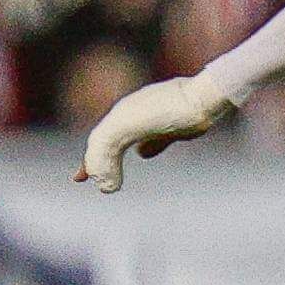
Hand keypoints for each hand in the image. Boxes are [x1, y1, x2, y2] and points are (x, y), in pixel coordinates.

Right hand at [75, 74, 236, 192]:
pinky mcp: (177, 125)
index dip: (89, 161)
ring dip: (118, 155)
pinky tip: (144, 154)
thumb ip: (104, 153)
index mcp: (121, 113)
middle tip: (83, 177)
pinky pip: (157, 138)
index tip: (80, 179)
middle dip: (98, 159)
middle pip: (111, 140)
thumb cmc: (165, 112)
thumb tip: (104, 185)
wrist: (204, 99)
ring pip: (131, 139)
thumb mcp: (123, 129)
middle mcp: (136, 113)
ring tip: (114, 171)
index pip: (98, 141)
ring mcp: (157, 118)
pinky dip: (147, 147)